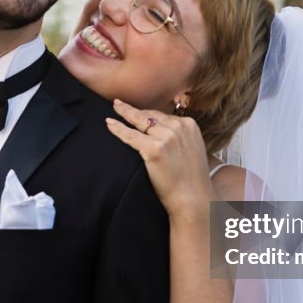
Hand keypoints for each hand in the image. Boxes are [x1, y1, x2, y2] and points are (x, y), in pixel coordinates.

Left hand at [105, 99, 212, 216]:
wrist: (193, 198)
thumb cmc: (191, 179)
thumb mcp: (193, 149)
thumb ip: (181, 137)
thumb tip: (165, 132)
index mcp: (189, 125)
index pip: (162, 115)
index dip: (147, 115)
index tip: (137, 112)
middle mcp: (179, 127)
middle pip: (150, 115)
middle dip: (134, 110)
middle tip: (119, 104)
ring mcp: (166, 137)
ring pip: (139, 122)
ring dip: (124, 114)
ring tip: (115, 108)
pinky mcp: (154, 149)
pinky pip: (130, 136)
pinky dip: (118, 129)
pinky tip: (109, 124)